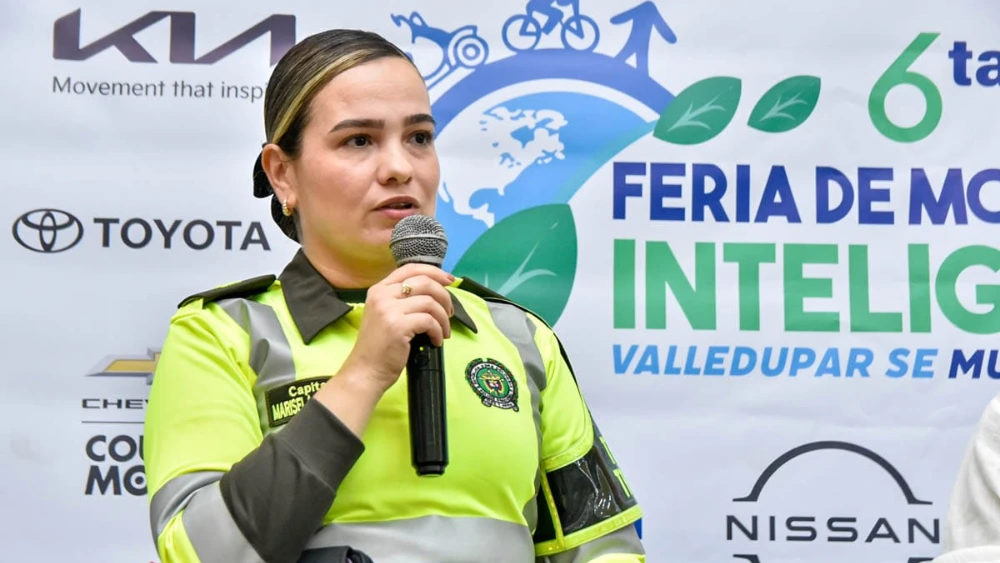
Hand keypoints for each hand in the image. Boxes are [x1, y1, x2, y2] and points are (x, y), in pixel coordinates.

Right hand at [342, 263, 454, 392]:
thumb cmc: (379, 347)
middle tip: (449, 313)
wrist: (365, 371)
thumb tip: (436, 291)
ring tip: (444, 331)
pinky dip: (438, 331)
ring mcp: (388, 309)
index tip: (450, 281)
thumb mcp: (386, 315)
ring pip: (430, 302)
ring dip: (443, 318)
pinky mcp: (397, 325)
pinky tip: (436, 341)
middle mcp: (382, 295)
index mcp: (379, 289)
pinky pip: (429, 321)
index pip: (410, 268)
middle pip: (424, 282)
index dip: (434, 272)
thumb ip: (403, 300)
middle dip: (444, 296)